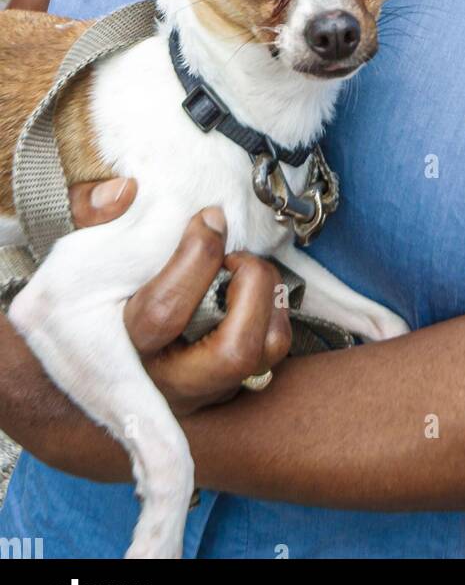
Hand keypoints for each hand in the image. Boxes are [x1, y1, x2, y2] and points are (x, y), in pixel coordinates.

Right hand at [69, 180, 291, 416]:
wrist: (78, 354)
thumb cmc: (79, 298)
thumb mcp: (73, 250)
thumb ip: (88, 214)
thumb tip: (125, 192)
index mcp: (113, 341)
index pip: (163, 311)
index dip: (197, 258)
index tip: (211, 218)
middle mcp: (158, 378)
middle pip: (231, 351)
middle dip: (249, 286)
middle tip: (235, 254)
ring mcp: (193, 391)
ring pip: (257, 358)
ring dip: (267, 300)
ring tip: (243, 269)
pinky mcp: (218, 391)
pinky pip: (268, 361)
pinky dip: (271, 316)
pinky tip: (246, 291)